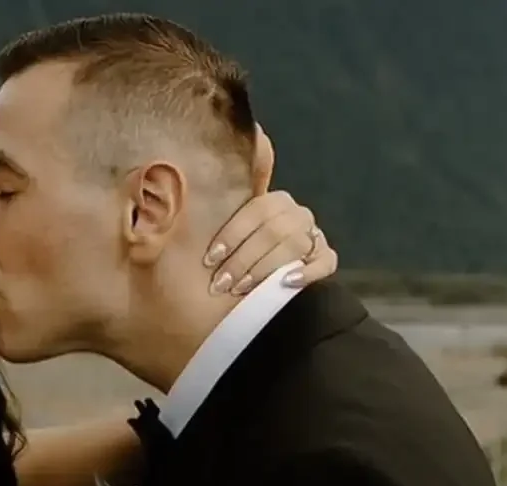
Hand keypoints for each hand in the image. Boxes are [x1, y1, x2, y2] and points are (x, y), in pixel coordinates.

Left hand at [204, 125, 337, 294]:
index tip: (210, 259)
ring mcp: (314, 236)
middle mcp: (296, 214)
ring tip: (242, 289)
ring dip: (264, 269)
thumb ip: (213, 210)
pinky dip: (306, 272)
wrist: (268, 286)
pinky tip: (287, 283)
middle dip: (243, 259)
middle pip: (273, 230)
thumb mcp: (224, 234)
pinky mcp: (326, 260)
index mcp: (274, 203)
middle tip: (221, 284)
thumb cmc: (239, 256)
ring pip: (294, 245)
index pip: (255, 210)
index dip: (232, 234)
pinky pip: (324, 262)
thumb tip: (180, 174)